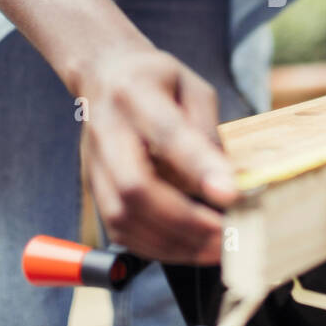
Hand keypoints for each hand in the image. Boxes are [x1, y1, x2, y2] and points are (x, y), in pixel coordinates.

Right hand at [74, 46, 237, 264]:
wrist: (104, 76)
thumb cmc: (156, 81)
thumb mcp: (193, 88)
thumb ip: (207, 130)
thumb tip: (229, 179)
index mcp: (135, 94)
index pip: (166, 134)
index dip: (198, 167)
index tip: (231, 195)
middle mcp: (107, 131)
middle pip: (135, 187)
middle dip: (184, 220)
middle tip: (225, 234)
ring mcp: (94, 164)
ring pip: (124, 217)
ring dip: (173, 243)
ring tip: (214, 249)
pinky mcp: (94, 189)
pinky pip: (119, 231)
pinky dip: (156, 248)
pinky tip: (187, 249)